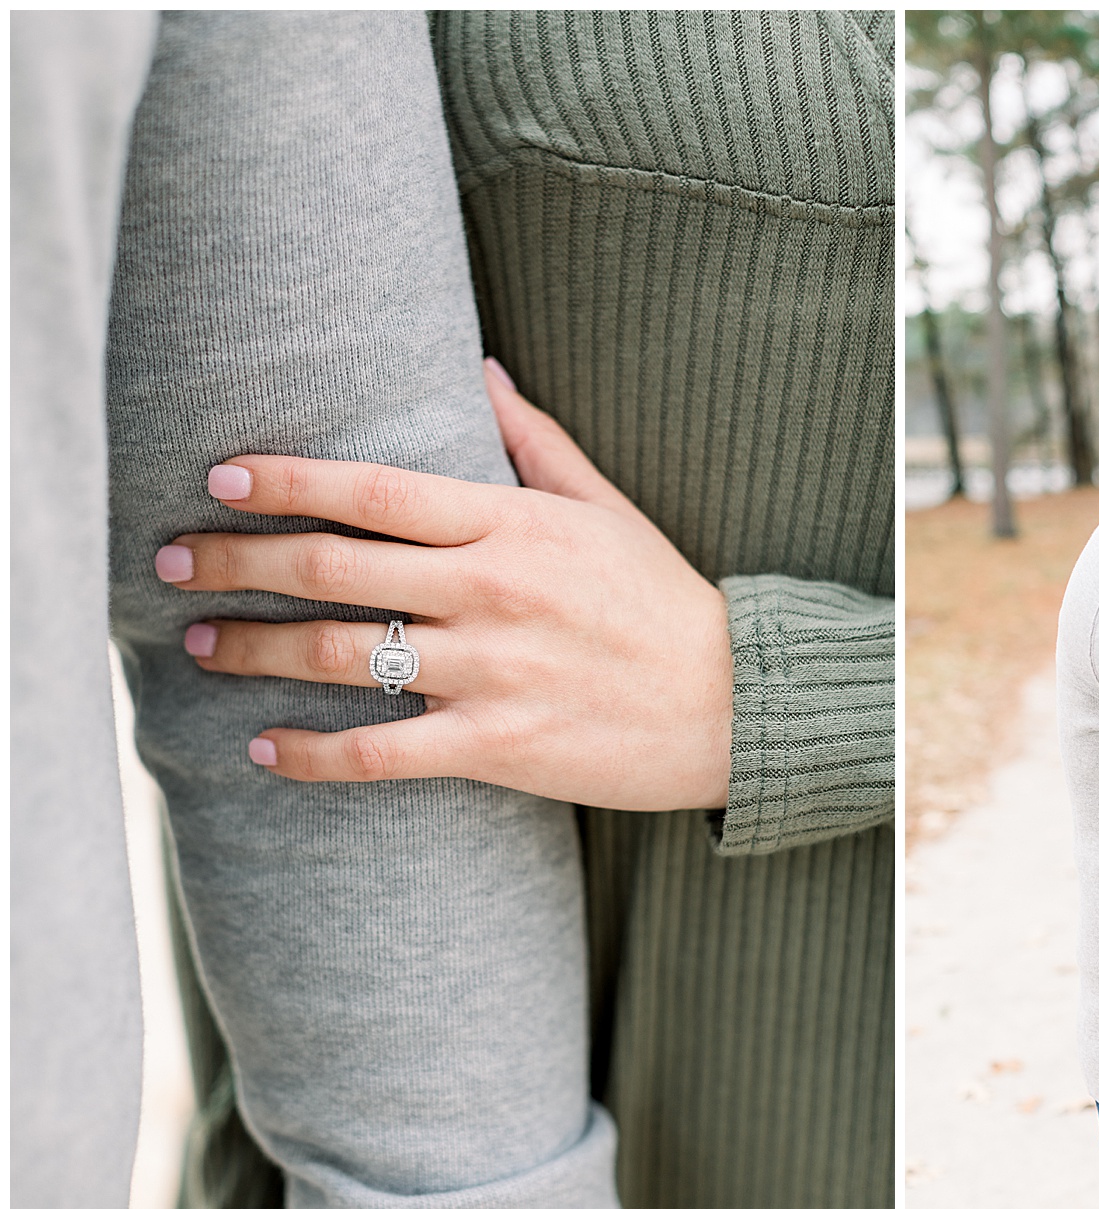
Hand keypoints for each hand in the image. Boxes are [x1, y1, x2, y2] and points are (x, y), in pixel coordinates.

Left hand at [160, 359, 733, 810]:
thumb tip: (481, 370)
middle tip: (168, 563)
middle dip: (235, 561)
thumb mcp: (606, 508)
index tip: (218, 476)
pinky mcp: (498, 745)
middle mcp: (492, 590)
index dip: (284, 481)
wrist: (736, 705)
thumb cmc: (664, 602)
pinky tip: (263, 749)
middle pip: (333, 568)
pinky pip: (380, 752)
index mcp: (513, 524)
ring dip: (255, 649)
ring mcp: (493, 671)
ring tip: (201, 644)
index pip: (373, 492)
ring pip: (341, 656)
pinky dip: (310, 754)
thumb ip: (536, 442)